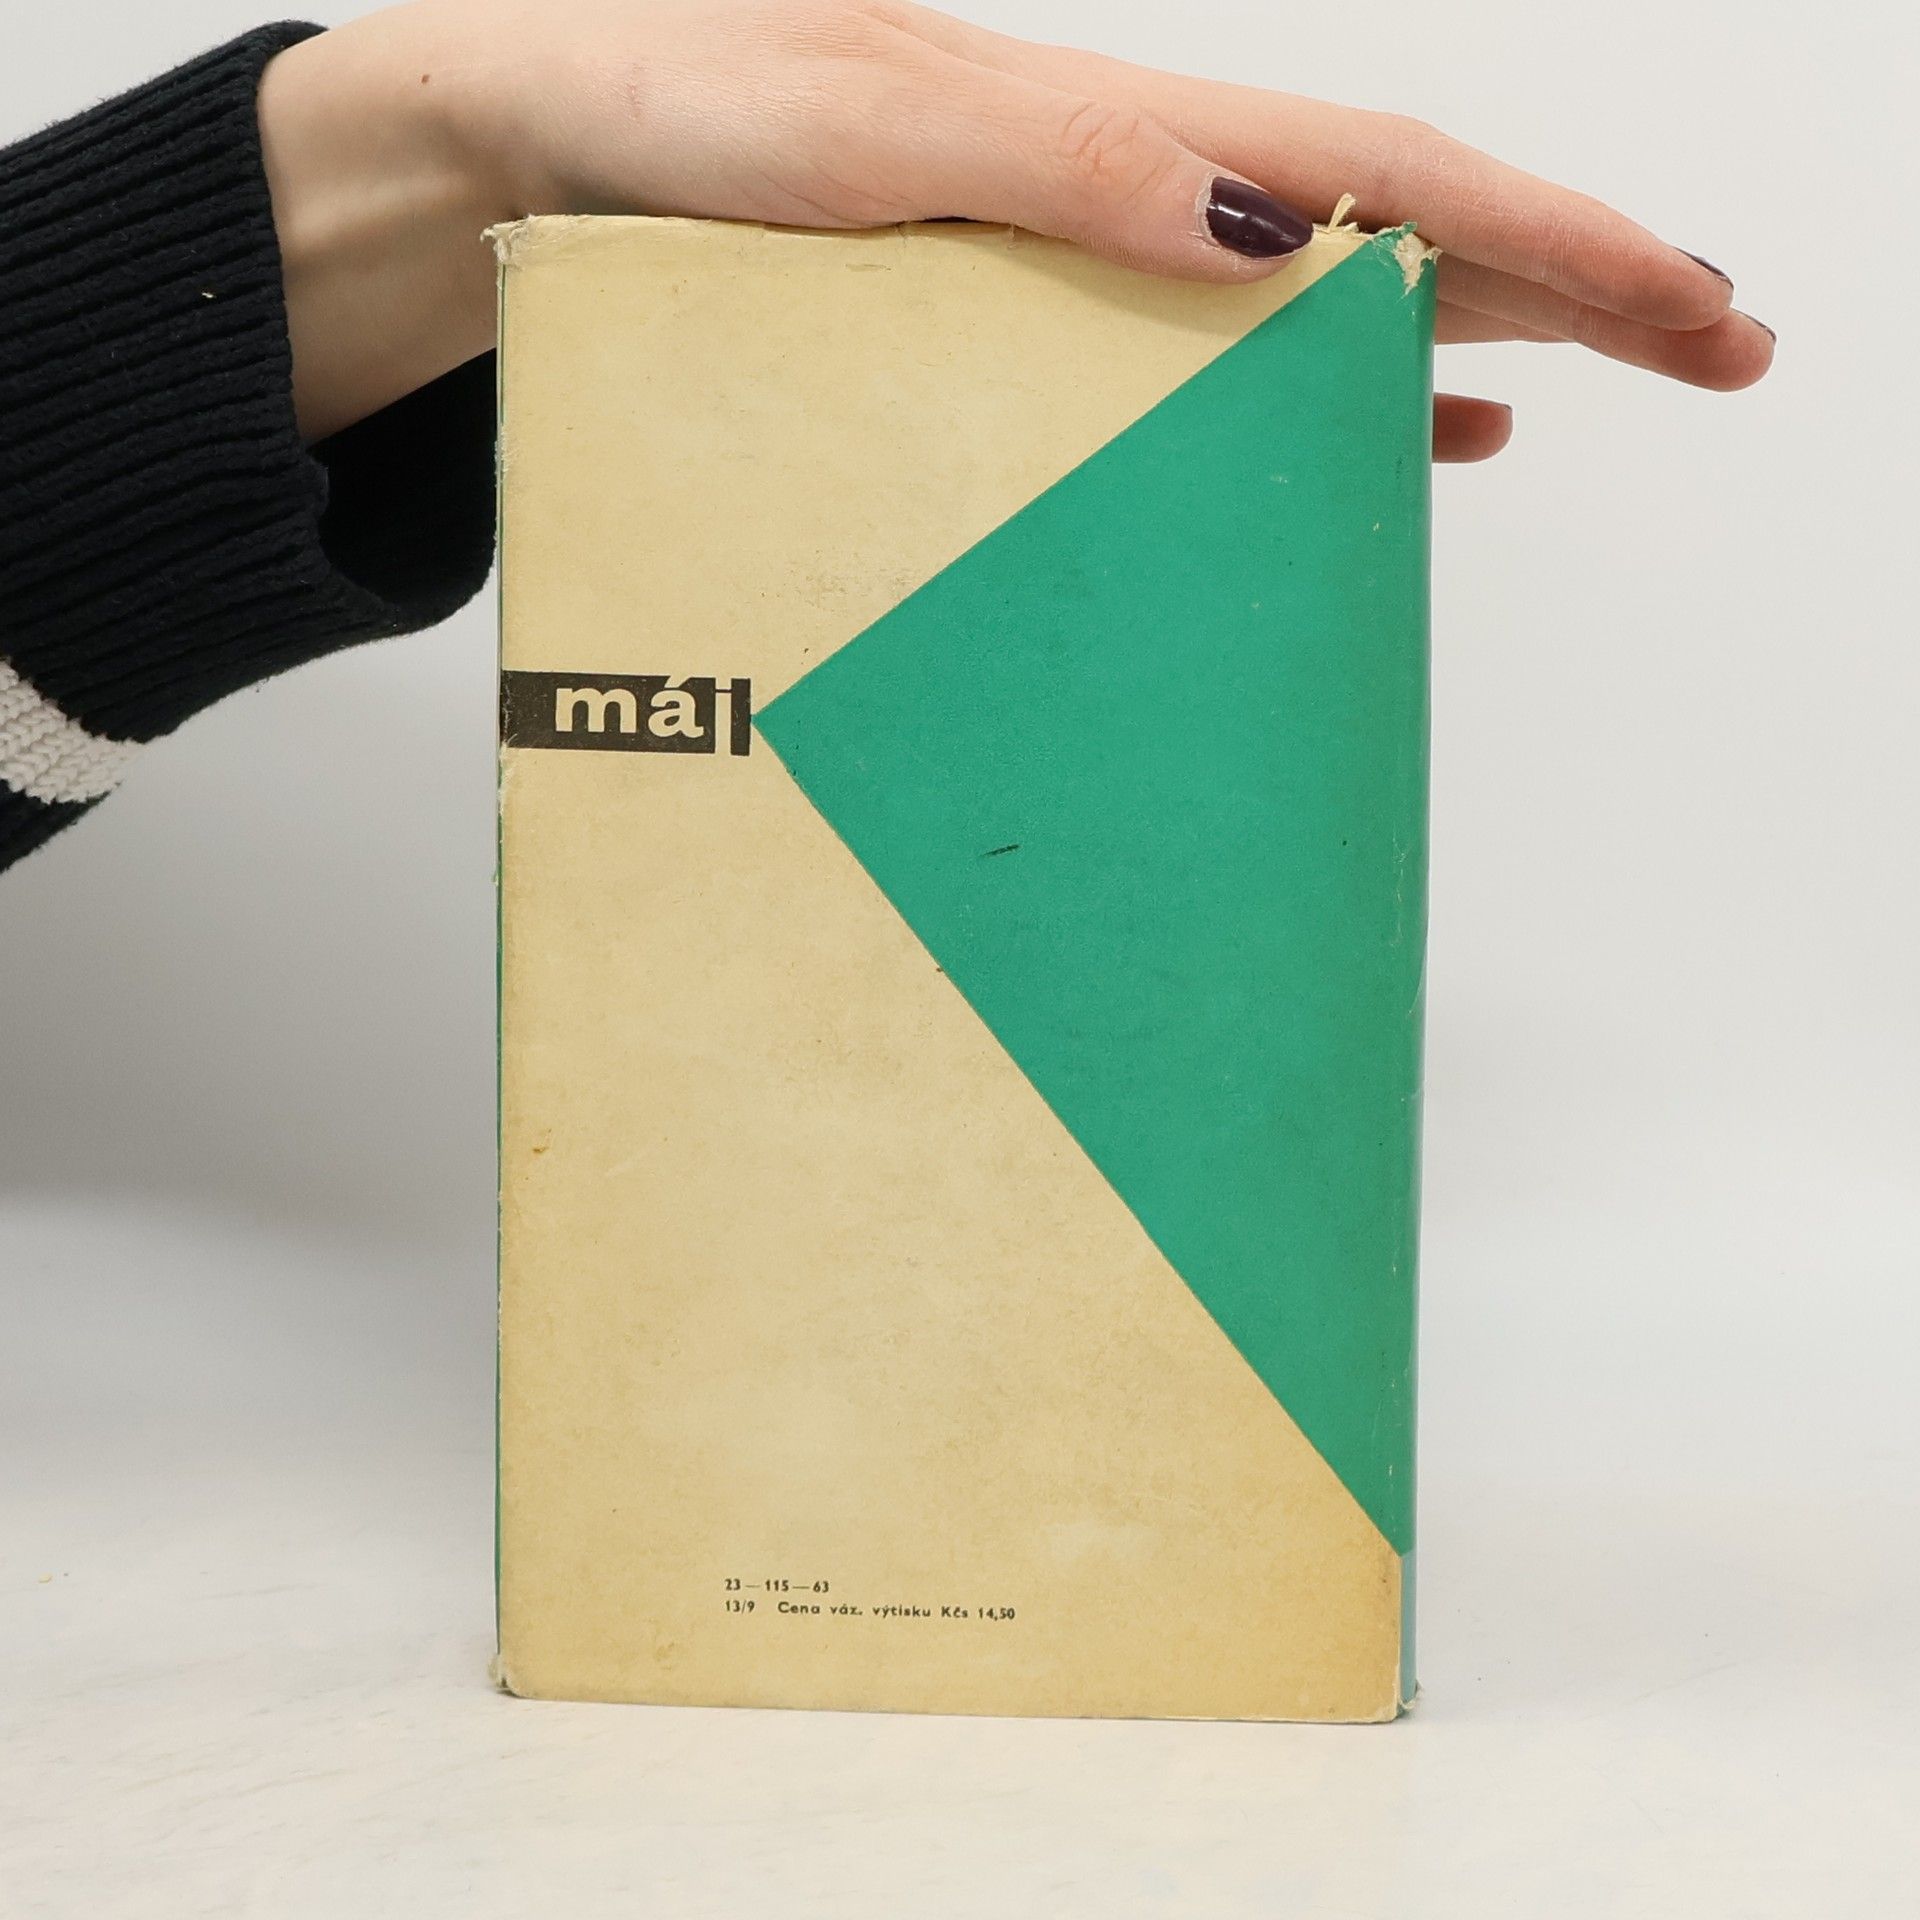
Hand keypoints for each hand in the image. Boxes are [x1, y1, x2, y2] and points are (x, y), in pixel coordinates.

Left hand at [259, 0, 1773, 453]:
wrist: (535, 149)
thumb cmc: (665, 118)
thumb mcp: (855, 128)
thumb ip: (1053, 164)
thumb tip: (1272, 225)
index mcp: (1106, 131)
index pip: (1386, 175)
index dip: (1555, 244)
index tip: (1696, 304)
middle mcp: (1118, 189)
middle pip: (1397, 225)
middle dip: (1575, 284)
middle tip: (1725, 345)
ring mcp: (1082, 262)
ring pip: (1327, 296)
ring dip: (1476, 341)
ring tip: (1603, 388)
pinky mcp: (1021, 328)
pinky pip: (1210, 368)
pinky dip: (1318, 402)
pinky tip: (1385, 443)